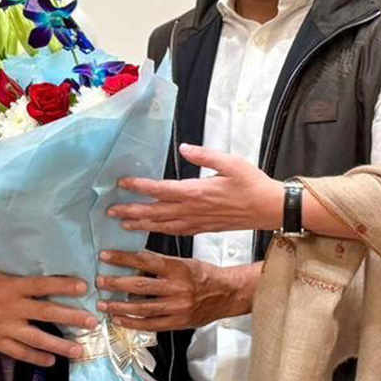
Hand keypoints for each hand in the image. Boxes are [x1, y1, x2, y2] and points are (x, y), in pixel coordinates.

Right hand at [0, 268, 99, 367]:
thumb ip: (19, 281)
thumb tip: (42, 282)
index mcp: (12, 286)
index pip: (44, 285)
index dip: (64, 285)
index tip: (84, 286)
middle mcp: (12, 307)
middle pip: (48, 312)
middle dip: (72, 317)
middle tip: (92, 322)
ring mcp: (5, 327)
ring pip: (38, 338)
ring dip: (60, 345)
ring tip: (79, 350)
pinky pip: (20, 352)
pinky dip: (36, 357)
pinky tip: (51, 361)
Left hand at [96, 250, 258, 331]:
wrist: (228, 294)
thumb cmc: (204, 275)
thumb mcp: (185, 262)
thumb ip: (161, 263)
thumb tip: (134, 261)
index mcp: (178, 268)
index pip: (145, 261)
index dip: (123, 259)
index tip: (105, 256)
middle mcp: (178, 288)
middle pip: (140, 286)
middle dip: (116, 284)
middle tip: (99, 282)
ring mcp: (178, 308)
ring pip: (142, 308)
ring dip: (120, 307)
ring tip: (104, 304)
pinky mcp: (179, 323)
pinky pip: (151, 325)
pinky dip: (133, 324)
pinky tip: (119, 320)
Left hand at [108, 144, 283, 236]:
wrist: (270, 209)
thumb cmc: (252, 184)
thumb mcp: (231, 163)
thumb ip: (205, 155)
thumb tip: (184, 148)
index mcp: (196, 192)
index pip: (160, 190)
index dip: (139, 187)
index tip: (121, 183)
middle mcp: (193, 210)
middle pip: (155, 212)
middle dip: (131, 211)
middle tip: (110, 211)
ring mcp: (197, 221)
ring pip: (163, 225)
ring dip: (141, 225)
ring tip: (123, 225)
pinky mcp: (204, 228)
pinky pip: (176, 232)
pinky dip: (160, 232)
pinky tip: (152, 231)